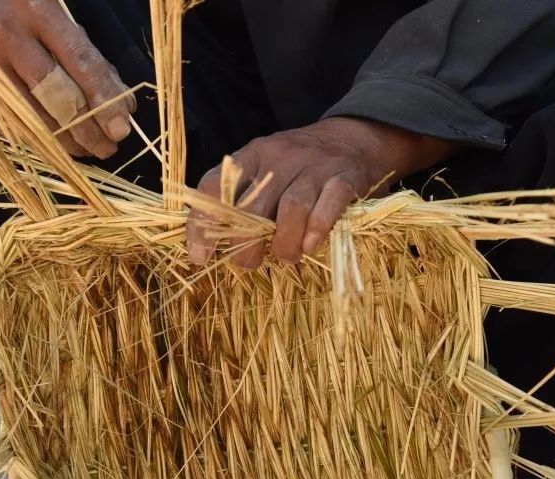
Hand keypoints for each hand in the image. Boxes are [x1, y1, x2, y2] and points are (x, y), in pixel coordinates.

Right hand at [0, 0, 133, 158]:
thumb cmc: (4, 5)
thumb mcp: (43, 10)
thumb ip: (78, 48)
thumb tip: (115, 94)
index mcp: (36, 12)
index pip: (80, 61)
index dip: (104, 98)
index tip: (122, 126)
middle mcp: (9, 38)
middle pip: (58, 97)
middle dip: (88, 130)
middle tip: (108, 148)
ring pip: (33, 119)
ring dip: (65, 143)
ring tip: (87, 150)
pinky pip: (9, 125)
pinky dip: (36, 140)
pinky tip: (54, 146)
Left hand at [187, 117, 457, 267]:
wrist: (354, 139)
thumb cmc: (298, 168)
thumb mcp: (263, 171)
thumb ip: (239, 201)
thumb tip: (205, 246)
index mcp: (252, 154)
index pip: (215, 184)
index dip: (202, 223)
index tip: (200, 256)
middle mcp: (280, 157)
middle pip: (253, 206)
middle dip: (246, 245)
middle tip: (250, 262)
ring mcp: (314, 166)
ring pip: (292, 208)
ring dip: (284, 243)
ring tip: (285, 257)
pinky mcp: (345, 177)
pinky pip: (328, 206)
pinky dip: (316, 231)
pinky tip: (310, 245)